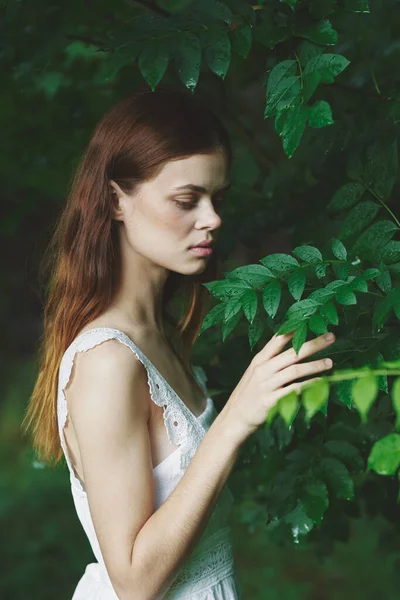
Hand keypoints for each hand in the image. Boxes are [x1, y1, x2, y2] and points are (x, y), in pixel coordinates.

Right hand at [220, 331, 334, 444]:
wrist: (234, 418)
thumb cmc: (248, 394)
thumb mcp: (254, 372)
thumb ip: (270, 360)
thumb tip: (291, 348)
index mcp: (259, 360)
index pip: (277, 340)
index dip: (294, 330)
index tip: (310, 321)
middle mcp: (263, 369)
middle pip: (292, 353)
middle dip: (313, 344)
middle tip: (331, 337)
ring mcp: (267, 385)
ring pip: (295, 371)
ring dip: (314, 366)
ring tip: (330, 363)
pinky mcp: (271, 400)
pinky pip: (294, 390)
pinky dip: (308, 385)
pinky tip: (321, 383)